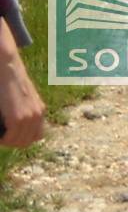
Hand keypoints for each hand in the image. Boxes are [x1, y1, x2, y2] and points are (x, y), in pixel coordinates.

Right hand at [0, 24, 45, 148]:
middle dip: (13, 142)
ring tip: (1, 134)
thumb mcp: (22, 100)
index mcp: (40, 111)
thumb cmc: (10, 85)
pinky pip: (11, 138)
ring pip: (18, 142)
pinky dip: (3, 138)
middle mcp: (38, 115)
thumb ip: (24, 113)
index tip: (10, 135)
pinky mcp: (18, 118)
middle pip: (26, 142)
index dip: (21, 139)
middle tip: (3, 135)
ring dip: (7, 141)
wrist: (8, 70)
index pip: (36, 137)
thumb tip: (16, 130)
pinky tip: (0, 133)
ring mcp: (30, 117)